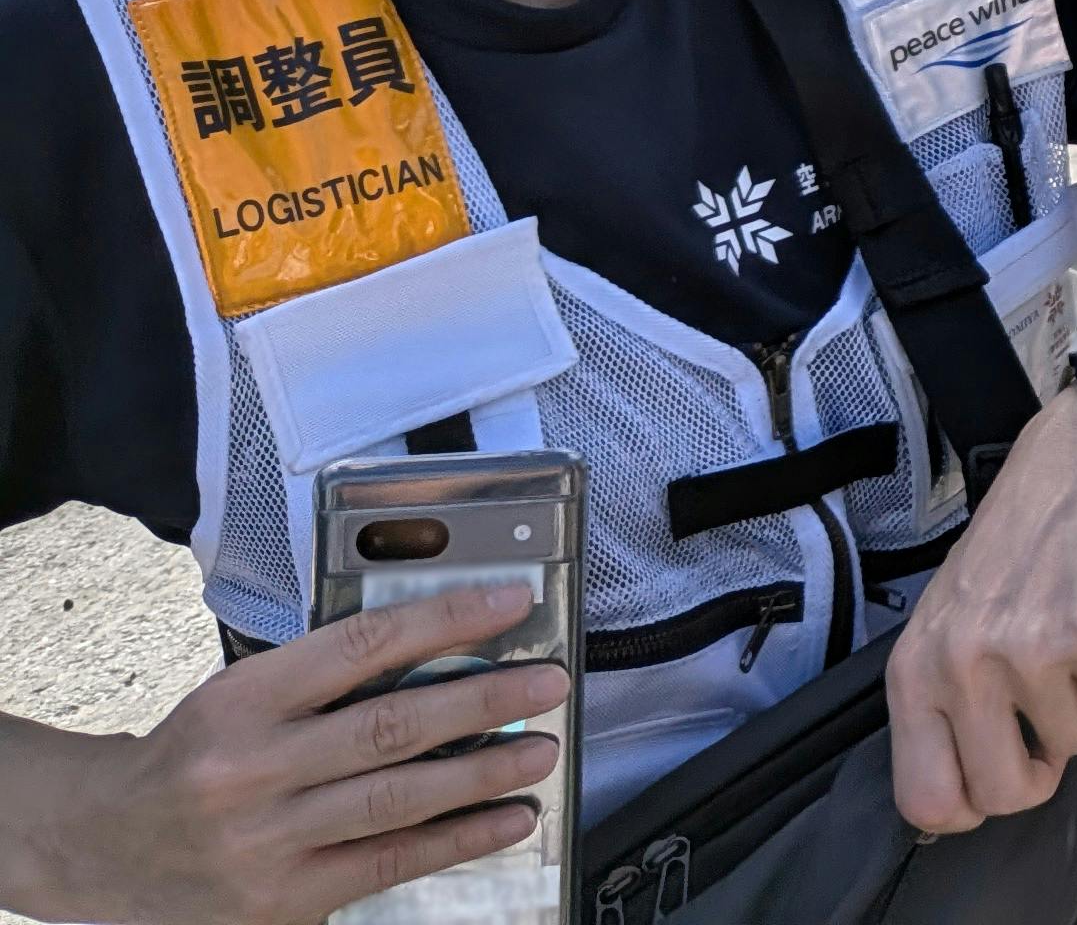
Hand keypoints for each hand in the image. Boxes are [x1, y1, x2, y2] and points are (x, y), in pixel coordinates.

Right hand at [5, 582, 564, 924]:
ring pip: (400, 799)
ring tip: (543, 749)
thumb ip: (323, 679)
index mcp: (242, 701)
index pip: (361, 646)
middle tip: (549, 683)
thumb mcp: (237, 697)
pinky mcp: (284, 896)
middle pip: (392, 726)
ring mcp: (269, 838)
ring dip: (485, 774)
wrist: (103, 848)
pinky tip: (506, 820)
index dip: (445, 621)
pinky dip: (458, 840)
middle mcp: (253, 769)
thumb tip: (443, 653)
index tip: (509, 605)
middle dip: (486, 701)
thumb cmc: (190, 759)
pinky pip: (390, 862)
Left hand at [887, 394, 1076, 834]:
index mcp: (916, 669)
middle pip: (1005, 793)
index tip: (999, 775)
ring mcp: (1033, 649)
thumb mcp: (946, 626)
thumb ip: (943, 704)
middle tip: (1048, 725)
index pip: (925, 799)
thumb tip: (964, 797)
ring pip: (1073, 746)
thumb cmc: (1014, 551)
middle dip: (1039, 771)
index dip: (971, 806)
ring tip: (1075, 646)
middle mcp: (965, 664)